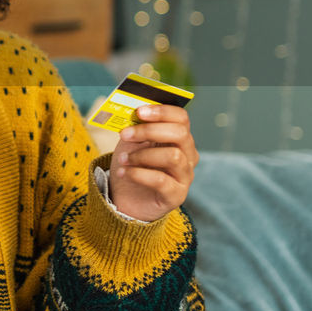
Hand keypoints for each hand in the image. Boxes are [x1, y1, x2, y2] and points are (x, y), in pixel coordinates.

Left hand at [108, 103, 198, 222]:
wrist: (127, 199)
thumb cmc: (133, 165)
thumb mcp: (131, 142)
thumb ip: (134, 127)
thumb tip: (130, 112)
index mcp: (179, 138)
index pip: (181, 118)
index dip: (162, 111)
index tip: (139, 111)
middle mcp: (188, 155)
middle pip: (180, 134)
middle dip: (150, 130)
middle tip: (125, 134)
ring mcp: (185, 176)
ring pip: (174, 156)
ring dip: (142, 155)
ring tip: (123, 158)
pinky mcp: (177, 195)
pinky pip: (161, 180)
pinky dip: (138, 174)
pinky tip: (124, 173)